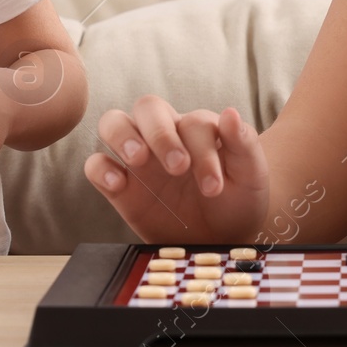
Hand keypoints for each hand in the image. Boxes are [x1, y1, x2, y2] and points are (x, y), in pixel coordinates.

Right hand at [83, 96, 270, 243]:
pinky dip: (100, 169)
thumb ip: (243, 144)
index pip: (193, 123)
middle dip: (160, 133)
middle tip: (178, 168)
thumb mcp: (251, 176)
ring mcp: (138, 160)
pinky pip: (95, 165)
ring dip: (122, 135)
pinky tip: (117, 183)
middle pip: (147, 107)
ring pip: (114, 122)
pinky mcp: (119, 186)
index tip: (214, 188)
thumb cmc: (237, 202)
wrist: (221, 239)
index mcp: (198, 129)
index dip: (203, 151)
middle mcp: (165, 136)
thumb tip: (230, 113)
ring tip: (138, 159)